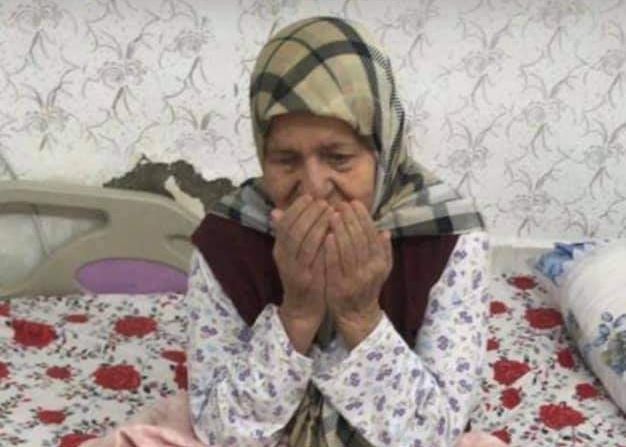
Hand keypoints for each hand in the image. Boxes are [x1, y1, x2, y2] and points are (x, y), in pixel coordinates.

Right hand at [271, 195, 332, 351]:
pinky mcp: (305, 279)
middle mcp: (283, 257)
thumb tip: (277, 210)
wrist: (302, 307)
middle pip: (293, 229)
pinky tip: (333, 232)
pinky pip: (313, 257)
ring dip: (316, 224)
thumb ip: (290, 232)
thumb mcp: (293, 253)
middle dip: (308, 212)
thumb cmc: (303, 274)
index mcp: (279, 248)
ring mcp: (293, 268)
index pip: (284, 222)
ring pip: (302, 241)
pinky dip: (322, 242)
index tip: (310, 196)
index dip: (296, 208)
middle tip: (322, 202)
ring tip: (330, 212)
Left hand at [324, 200, 392, 347]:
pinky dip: (332, 250)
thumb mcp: (381, 270)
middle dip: (350, 219)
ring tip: (332, 214)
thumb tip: (385, 230)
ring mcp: (354, 279)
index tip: (353, 203)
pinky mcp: (339, 286)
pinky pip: (335, 265)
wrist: (357, 315)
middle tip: (340, 204)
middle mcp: (369, 270)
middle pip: (360, 239)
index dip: (363, 217)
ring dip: (340, 230)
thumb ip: (383, 251)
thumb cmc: (367, 286)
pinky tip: (326, 236)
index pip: (372, 234)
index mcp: (379, 262)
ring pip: (348, 250)